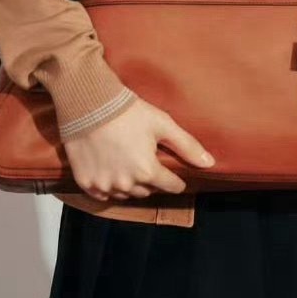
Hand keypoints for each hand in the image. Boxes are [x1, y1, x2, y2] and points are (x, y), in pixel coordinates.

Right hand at [62, 97, 215, 201]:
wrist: (88, 103)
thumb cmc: (128, 111)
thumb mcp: (162, 123)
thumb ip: (187, 145)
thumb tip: (210, 164)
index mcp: (147, 171)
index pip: (170, 186)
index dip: (175, 179)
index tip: (174, 173)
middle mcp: (126, 184)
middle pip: (147, 191)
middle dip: (151, 179)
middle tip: (148, 162)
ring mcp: (105, 185)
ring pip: (126, 194)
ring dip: (130, 184)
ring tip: (129, 164)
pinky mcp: (86, 183)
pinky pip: (103, 194)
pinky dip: (108, 186)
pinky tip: (110, 170)